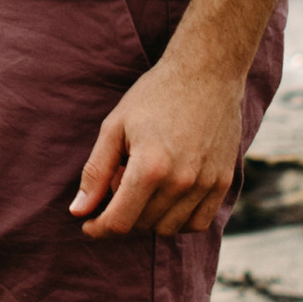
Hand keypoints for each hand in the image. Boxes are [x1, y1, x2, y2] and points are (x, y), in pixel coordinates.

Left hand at [72, 52, 248, 239]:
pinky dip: (178, 220)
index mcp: (150, 167)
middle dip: (121, 214)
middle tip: (117, 182)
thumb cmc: (154, 95)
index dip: (98, 228)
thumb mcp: (114, 127)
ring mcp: (206, 184)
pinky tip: (167, 197)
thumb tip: (78, 211)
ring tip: (143, 183)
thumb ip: (96, 172)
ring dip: (148, 218)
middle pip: (142, 225)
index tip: (88, 223)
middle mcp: (181, 182)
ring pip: (169, 228)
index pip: (120, 221)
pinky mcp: (223, 182)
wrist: (206, 73)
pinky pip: (198, 222)